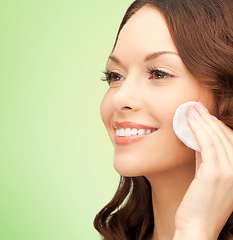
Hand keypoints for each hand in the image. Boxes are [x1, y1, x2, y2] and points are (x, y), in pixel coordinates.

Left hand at [174, 101, 232, 238]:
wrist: (197, 227)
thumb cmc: (199, 202)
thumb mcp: (207, 176)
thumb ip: (207, 158)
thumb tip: (199, 138)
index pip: (231, 141)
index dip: (218, 125)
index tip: (205, 115)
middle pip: (225, 137)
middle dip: (209, 119)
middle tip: (197, 106)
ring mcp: (231, 172)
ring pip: (216, 138)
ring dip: (203, 121)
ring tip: (192, 109)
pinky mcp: (216, 174)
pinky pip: (207, 144)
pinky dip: (199, 129)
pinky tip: (190, 121)